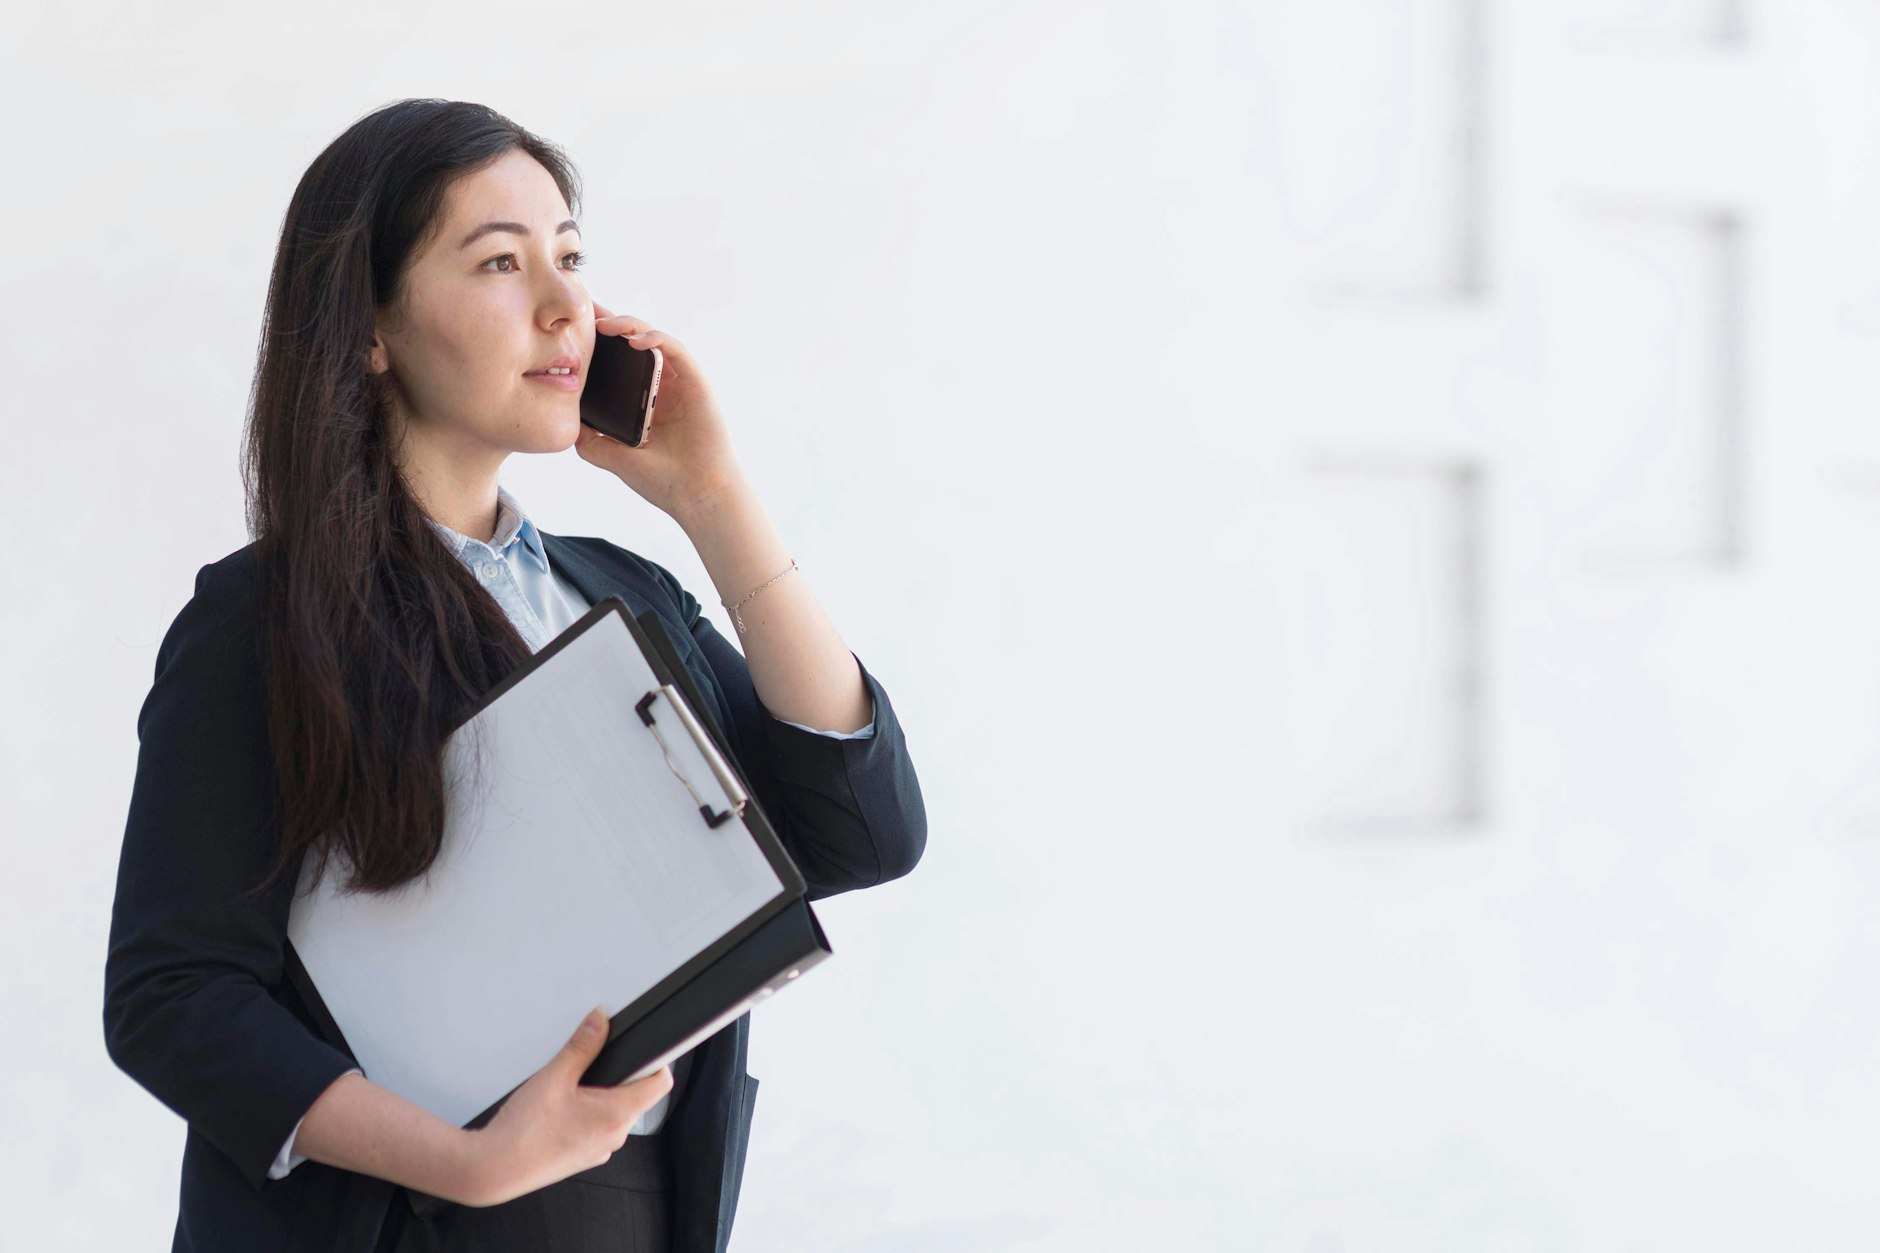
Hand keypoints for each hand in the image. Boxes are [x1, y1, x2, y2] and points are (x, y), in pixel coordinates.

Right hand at [458, 1006, 673, 1207]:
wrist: (495, 1168)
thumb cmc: (524, 1131)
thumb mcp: (555, 1076)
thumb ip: (583, 1044)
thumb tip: (600, 1020)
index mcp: (617, 1115)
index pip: (660, 1083)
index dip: (657, 1061)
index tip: (644, 1049)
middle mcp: (615, 1136)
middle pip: (636, 1095)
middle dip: (619, 1076)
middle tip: (592, 1065)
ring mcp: (599, 1150)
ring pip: (614, 1113)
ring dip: (600, 1096)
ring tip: (569, 1090)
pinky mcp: (584, 1157)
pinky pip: (597, 1129)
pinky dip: (586, 1115)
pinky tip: (561, 1110)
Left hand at [575, 301, 745, 523]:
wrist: (697, 496)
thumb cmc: (665, 481)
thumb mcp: (615, 458)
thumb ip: (592, 441)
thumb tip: (567, 423)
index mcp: (645, 402)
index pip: (620, 364)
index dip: (599, 344)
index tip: (572, 331)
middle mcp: (662, 388)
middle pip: (634, 344)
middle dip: (609, 324)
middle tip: (583, 310)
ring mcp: (680, 383)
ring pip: (653, 340)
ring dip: (628, 326)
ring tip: (602, 324)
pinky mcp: (696, 382)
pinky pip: (675, 349)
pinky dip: (655, 339)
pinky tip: (634, 339)